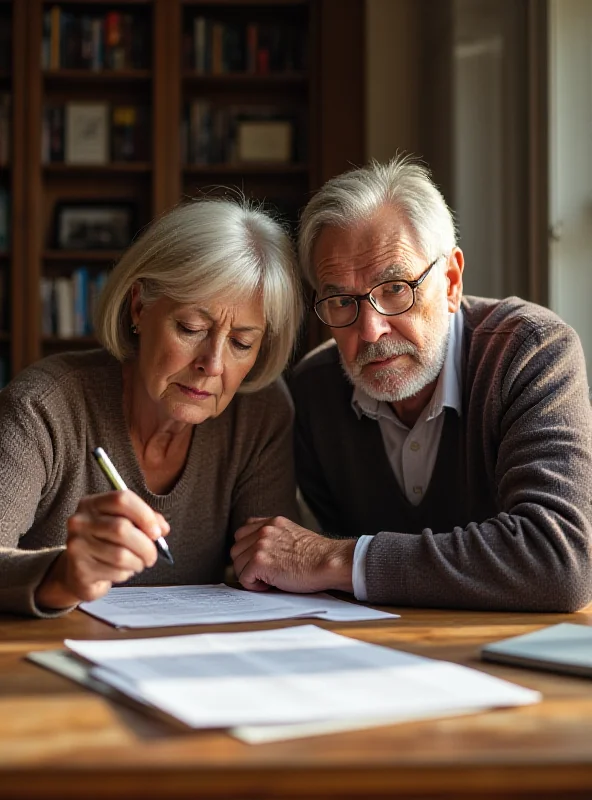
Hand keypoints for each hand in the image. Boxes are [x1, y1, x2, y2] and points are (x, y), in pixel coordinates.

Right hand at [35, 490, 169, 608]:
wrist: (78, 573)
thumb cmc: (106, 544)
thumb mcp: (125, 525)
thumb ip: (146, 521)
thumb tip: (162, 528)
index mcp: (92, 503)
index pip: (122, 499)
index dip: (145, 515)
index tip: (157, 532)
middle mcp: (80, 521)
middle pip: (122, 528)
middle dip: (146, 546)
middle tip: (152, 556)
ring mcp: (76, 545)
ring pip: (120, 554)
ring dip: (137, 562)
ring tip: (137, 563)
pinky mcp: (79, 569)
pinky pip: (114, 572)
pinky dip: (125, 574)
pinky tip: (121, 571)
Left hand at [231, 516, 354, 593]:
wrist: (329, 562)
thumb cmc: (316, 556)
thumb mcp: (292, 535)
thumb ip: (274, 536)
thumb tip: (256, 552)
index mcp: (272, 522)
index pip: (243, 532)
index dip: (248, 550)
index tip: (260, 561)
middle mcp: (264, 529)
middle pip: (236, 549)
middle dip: (246, 564)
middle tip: (264, 573)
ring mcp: (260, 544)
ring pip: (237, 565)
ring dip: (250, 575)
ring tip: (270, 579)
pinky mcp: (259, 561)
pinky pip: (243, 578)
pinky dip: (254, 585)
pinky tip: (271, 584)